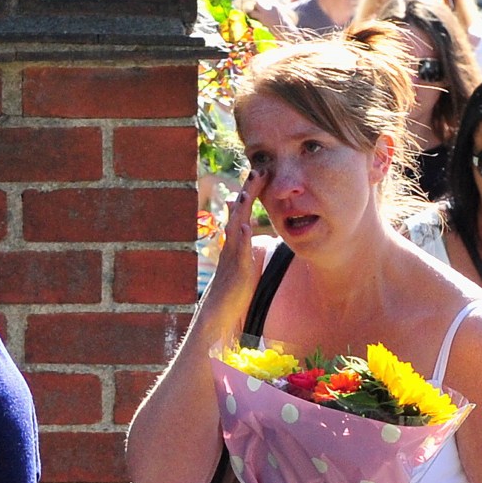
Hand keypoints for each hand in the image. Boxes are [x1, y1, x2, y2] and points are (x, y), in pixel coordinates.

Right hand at [204, 169, 267, 313]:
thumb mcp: (241, 263)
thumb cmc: (233, 290)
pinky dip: (240, 239)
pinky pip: (237, 253)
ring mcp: (231, 256)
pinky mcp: (235, 271)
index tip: (262, 173)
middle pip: (239, 212)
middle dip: (248, 191)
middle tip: (258, 169)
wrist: (219, 312)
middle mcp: (231, 244)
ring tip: (248, 192)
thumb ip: (244, 244)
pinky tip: (245, 227)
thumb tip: (247, 229)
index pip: (244, 211)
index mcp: (235, 242)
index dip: (252, 192)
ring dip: (241, 210)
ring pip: (235, 227)